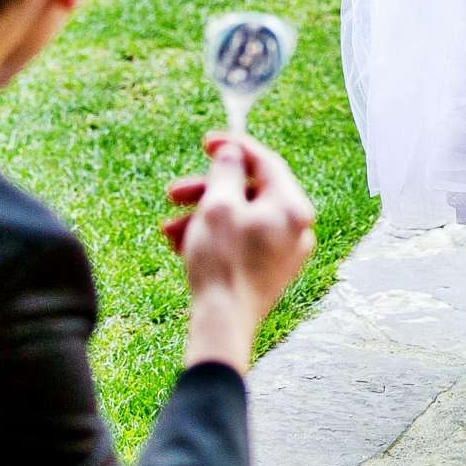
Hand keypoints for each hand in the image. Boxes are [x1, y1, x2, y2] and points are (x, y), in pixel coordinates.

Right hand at [163, 133, 317, 367]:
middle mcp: (296, 228)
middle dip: (207, 190)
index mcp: (292, 207)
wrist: (223, 324)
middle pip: (249, 191)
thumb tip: (232, 153)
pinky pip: (240, 240)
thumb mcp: (218, 206)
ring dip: (202, 216)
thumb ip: (226, 171)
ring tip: (169, 227)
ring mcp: (284, 252)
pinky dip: (212, 236)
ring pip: (239, 217)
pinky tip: (180, 244)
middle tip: (174, 192)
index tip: (207, 141)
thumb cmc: (223, 263)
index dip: (234, 147)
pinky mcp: (269, 271)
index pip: (266, 162)